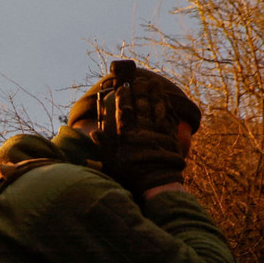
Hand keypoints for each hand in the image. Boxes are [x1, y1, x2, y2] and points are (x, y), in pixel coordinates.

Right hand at [94, 76, 185, 193]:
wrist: (156, 182)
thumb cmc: (131, 175)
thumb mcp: (112, 162)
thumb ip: (103, 146)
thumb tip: (94, 133)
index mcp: (126, 136)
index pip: (123, 112)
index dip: (123, 98)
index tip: (122, 87)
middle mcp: (141, 130)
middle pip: (140, 106)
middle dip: (139, 91)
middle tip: (138, 79)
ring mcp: (157, 132)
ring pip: (154, 108)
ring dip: (153, 94)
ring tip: (153, 83)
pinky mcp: (169, 135)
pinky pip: (167, 116)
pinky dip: (165, 106)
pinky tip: (164, 98)